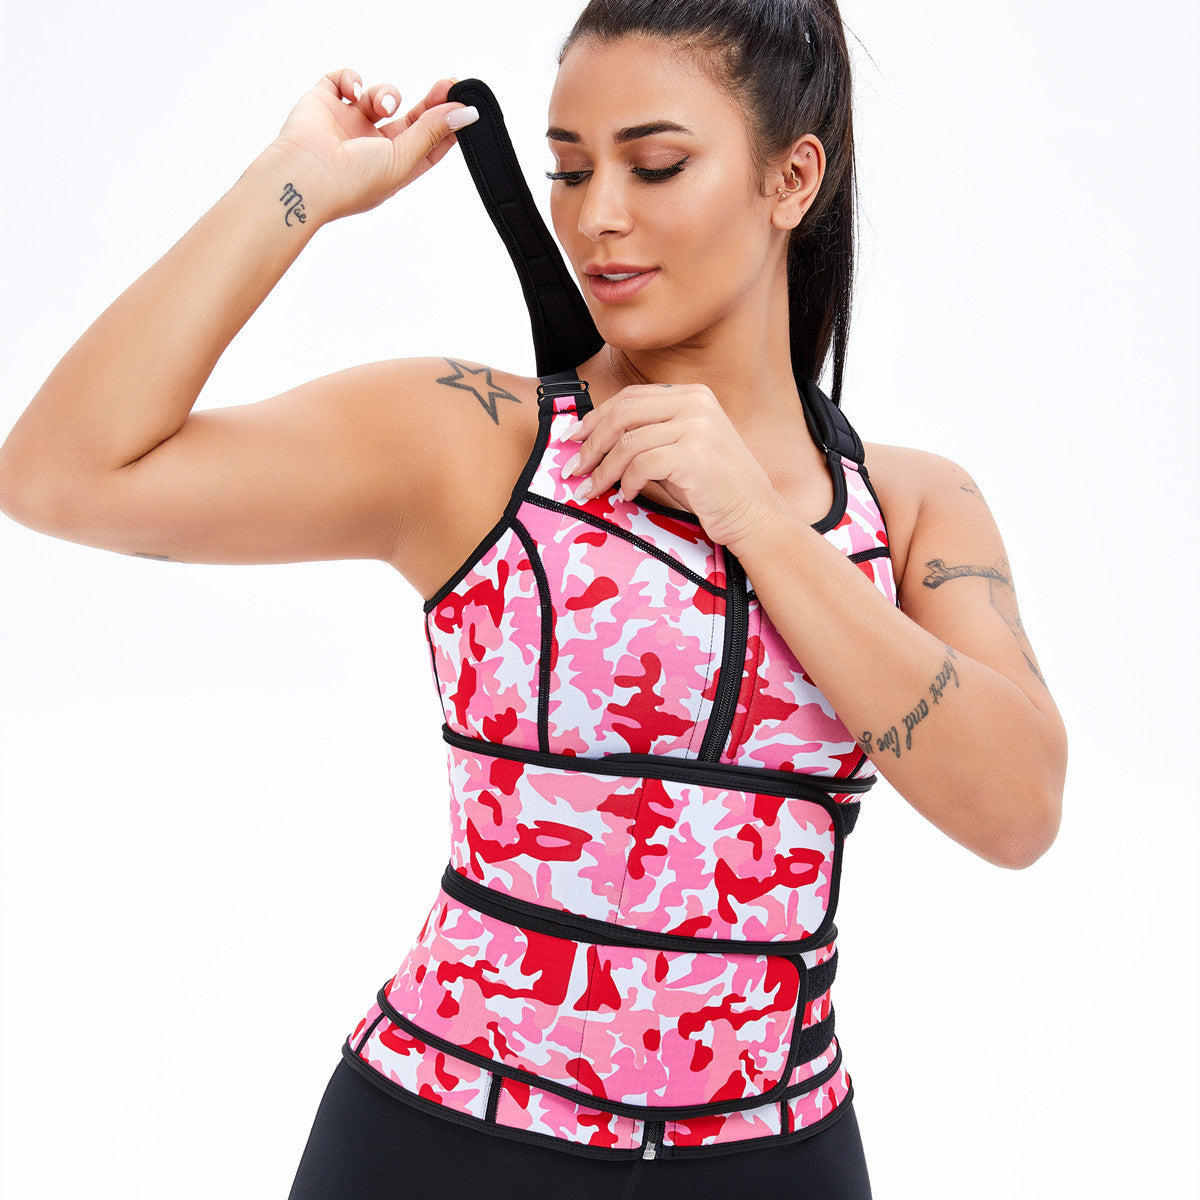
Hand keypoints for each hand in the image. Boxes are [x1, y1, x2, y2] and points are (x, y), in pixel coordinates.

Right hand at [266, 68, 477, 222]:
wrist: (302, 176)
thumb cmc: (351, 182)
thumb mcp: (402, 159)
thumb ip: (433, 133)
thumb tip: (466, 115)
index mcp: (392, 167)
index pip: (427, 146)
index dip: (446, 127)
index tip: (463, 107)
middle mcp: (372, 146)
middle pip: (410, 118)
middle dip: (429, 103)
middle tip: (447, 86)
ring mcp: (349, 124)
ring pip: (380, 96)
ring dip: (386, 94)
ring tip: (380, 104)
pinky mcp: (325, 103)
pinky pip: (345, 79)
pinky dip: (352, 79)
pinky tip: (352, 93)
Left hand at [562, 383, 786, 551]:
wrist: (755, 515)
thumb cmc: (714, 489)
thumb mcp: (681, 451)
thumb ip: (648, 438)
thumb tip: (594, 442)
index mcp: (693, 395)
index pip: (630, 397)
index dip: (596, 417)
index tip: (574, 439)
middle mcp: (696, 403)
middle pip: (623, 414)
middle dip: (591, 444)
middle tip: (573, 469)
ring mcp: (697, 427)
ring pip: (628, 442)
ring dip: (603, 470)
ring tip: (593, 490)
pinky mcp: (694, 455)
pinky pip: (641, 465)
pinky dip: (626, 482)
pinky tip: (626, 496)